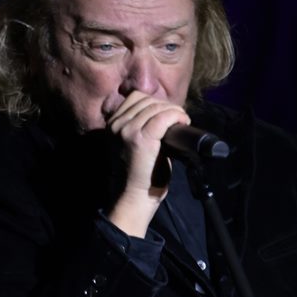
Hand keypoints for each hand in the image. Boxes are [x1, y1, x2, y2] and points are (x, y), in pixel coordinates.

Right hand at [103, 91, 188, 237]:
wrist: (132, 199)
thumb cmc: (138, 176)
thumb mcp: (133, 145)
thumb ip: (142, 127)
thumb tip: (163, 113)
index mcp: (113, 124)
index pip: (136, 97)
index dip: (156, 102)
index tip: (168, 114)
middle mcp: (117, 124)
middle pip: (147, 99)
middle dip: (167, 106)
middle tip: (178, 119)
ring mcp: (127, 130)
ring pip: (156, 106)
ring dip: (174, 111)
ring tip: (181, 121)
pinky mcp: (141, 139)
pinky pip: (163, 117)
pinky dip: (176, 116)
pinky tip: (183, 121)